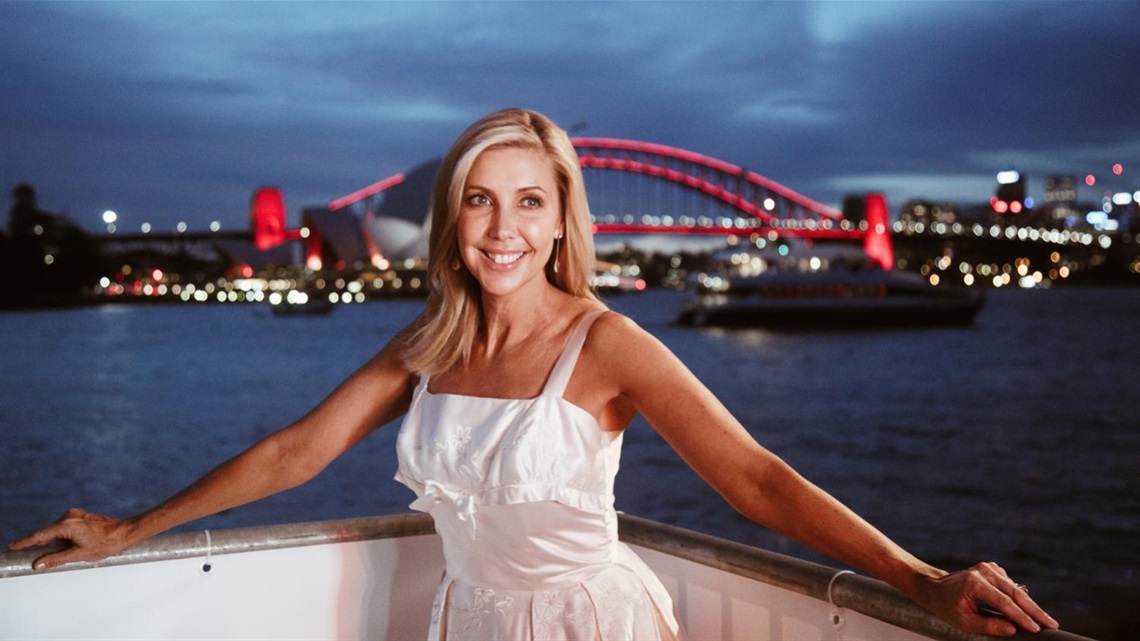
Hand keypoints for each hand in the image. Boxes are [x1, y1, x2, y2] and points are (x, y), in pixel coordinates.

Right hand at [8, 507, 131, 570]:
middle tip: (30, 554)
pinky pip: (65, 528)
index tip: (12, 547)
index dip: (25, 542)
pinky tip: (72, 545)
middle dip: (41, 544)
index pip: (40, 535)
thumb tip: (37, 564)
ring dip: (56, 542)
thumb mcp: (78, 554)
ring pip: (57, 531)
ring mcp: (76, 514)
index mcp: (67, 524)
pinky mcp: (80, 516)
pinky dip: (63, 538)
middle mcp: (69, 516)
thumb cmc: (105, 544)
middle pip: (48, 533)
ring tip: (69, 551)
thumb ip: (56, 559)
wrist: (125, 532)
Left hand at [914, 562, 1058, 635]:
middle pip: (1014, 592)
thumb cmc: (947, 606)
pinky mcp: (992, 569)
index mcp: (975, 582)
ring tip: (1045, 620)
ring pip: (1015, 588)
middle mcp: (983, 571)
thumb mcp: (963, 621)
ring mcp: (988, 568)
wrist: (935, 588)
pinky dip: (1019, 597)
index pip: (1004, 602)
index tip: (1037, 628)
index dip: (1021, 616)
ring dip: (1030, 605)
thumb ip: (988, 625)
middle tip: (1052, 624)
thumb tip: (1013, 628)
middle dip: (1034, 610)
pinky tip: (1026, 609)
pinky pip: (1010, 585)